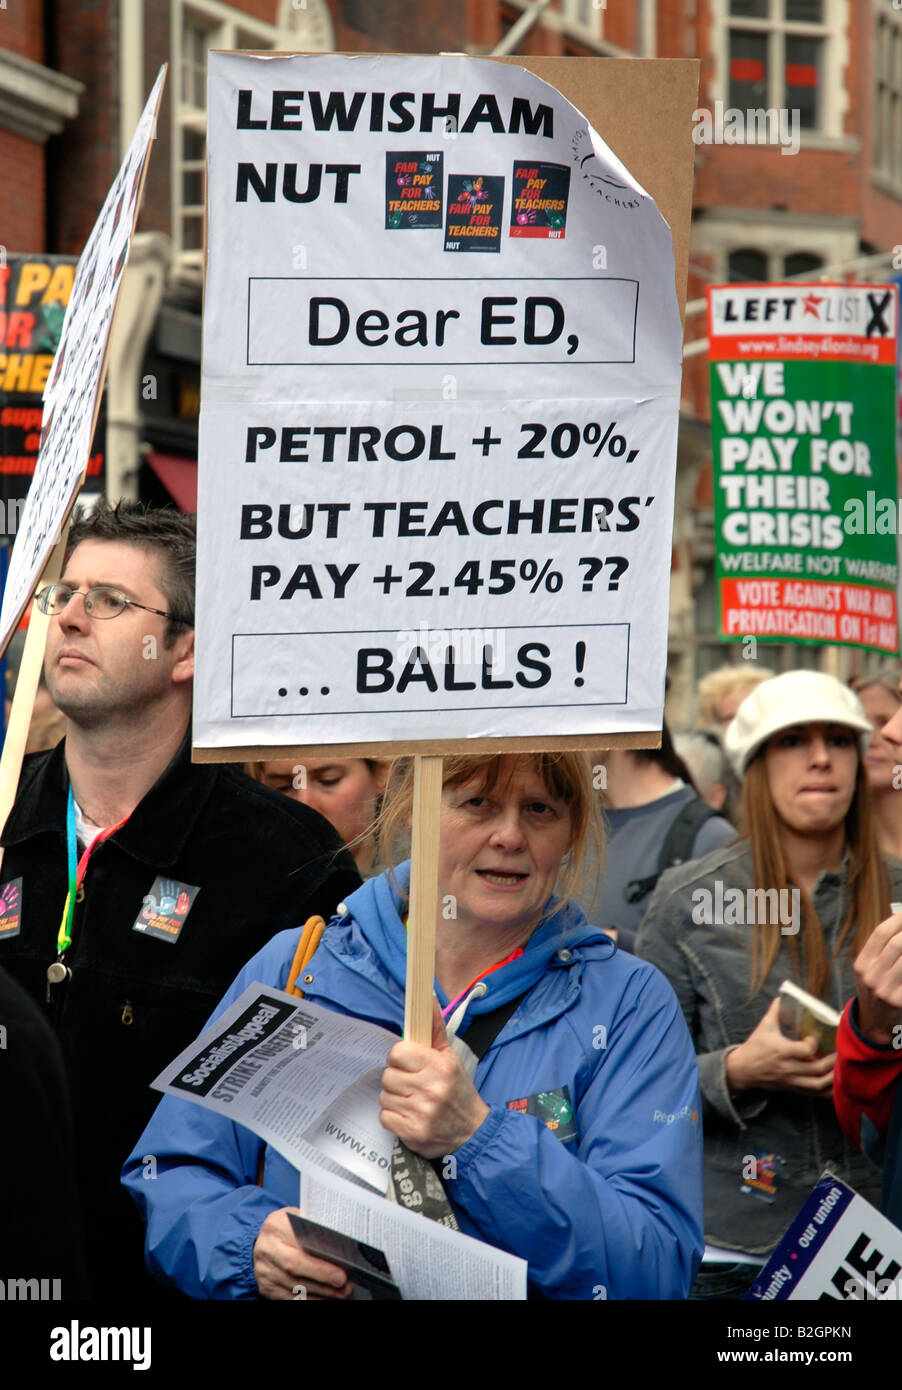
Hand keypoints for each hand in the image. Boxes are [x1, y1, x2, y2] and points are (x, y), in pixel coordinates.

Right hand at [253, 1207, 350, 1300]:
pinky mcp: (266, 1287)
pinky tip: (325, 1298)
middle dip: (322, 1276)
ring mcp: (264, 1270)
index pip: (299, 1242)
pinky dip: (310, 1299)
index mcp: (276, 1225)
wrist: (266, 1242)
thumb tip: (341, 1245)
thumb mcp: (299, 1219)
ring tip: (340, 1292)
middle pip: (294, 1266)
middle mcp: (266, 1249)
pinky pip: (289, 1298)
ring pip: (294, 1285)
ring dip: (320, 1292)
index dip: (319, 1257)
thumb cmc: (290, 1229)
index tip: (342, 1265)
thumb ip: (315, 1229)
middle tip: (343, 1282)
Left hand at [379, 996, 489, 1157]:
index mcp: (439, 1066)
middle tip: (412, 1084)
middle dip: (397, 1079)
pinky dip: (394, 1117)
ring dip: (395, 1098)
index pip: (397, 1052)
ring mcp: (421, 1113)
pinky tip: (409, 1115)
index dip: (400, 1057)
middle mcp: (431, 1089)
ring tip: (412, 1100)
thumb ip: (434, 1028)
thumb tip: (427, 997)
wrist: (472, 1131)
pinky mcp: (413, 1134)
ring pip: (385, 1096)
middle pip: (388, 1076)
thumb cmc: (458, 1090)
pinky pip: (385, 1117)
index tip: (408, 1063)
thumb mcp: (450, 1057)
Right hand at [726, 997, 835, 1095]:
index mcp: (782, 1051)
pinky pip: (814, 1094)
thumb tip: (784, 996)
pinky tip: (835, 1082)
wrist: (743, 1070)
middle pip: (817, 1068)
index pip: (806, 1050)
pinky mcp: (793, 1088)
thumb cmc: (755, 1047)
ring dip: (833, 1077)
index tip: (814, 1036)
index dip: (815, 1042)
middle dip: (833, 1060)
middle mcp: (789, 1068)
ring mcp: (792, 1080)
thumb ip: (776, 1011)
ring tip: (840, 1066)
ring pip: (819, 1084)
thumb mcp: (764, 1027)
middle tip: (839, 1051)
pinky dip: (827, 1090)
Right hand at [854, 910, 901, 1045]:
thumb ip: (881, 949)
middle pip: (898, 944)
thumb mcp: (869, 969)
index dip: (899, 919)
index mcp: (862, 964)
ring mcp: (886, 990)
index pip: (881, 933)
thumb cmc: (875, 989)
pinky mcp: (901, 1001)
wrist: (875, 1022)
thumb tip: (901, 925)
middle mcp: (872, 976)